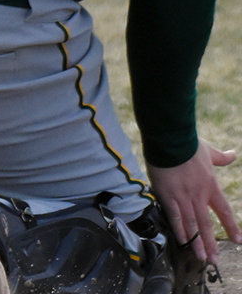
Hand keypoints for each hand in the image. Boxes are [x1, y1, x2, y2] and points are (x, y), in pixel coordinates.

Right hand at [150, 140, 239, 262]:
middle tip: (214, 259)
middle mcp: (199, 195)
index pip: (224, 211)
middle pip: (207, 224)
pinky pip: (174, 216)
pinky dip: (179, 230)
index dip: (231, 226)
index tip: (237, 241)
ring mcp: (183, 197)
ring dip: (197, 242)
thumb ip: (221, 157)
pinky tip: (182, 241)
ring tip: (201, 257)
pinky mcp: (167, 195)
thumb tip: (232, 154)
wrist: (170, 141)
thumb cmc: (189, 144)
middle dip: (211, 243)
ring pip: (192, 224)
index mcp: (211, 186)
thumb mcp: (208, 151)